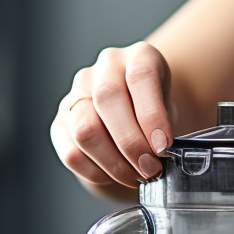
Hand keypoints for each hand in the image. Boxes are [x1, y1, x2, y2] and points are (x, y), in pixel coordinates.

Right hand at [50, 42, 174, 188]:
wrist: (137, 117)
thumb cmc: (156, 114)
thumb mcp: (172, 111)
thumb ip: (166, 126)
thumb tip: (160, 152)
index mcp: (139, 57)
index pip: (141, 77)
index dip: (152, 115)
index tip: (163, 146)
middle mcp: (105, 69)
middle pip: (108, 100)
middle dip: (132, 144)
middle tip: (150, 169)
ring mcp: (77, 94)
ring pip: (85, 130)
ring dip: (113, 162)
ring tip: (134, 176)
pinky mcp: (61, 123)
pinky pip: (72, 153)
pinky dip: (96, 172)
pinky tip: (114, 176)